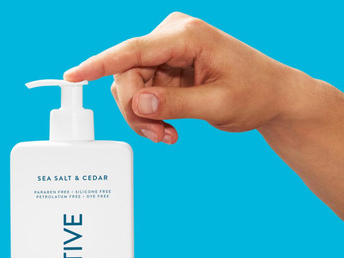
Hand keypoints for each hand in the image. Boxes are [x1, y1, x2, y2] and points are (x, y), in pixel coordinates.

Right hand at [64, 12, 300, 143]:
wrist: (271, 96)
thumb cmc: (254, 93)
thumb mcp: (216, 104)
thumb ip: (175, 104)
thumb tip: (136, 103)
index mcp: (186, 36)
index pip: (133, 50)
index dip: (99, 65)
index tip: (72, 76)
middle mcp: (172, 38)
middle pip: (127, 74)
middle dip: (135, 110)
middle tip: (156, 135)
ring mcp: (169, 53)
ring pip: (132, 87)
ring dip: (143, 116)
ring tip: (166, 134)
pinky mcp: (169, 69)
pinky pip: (145, 93)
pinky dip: (151, 115)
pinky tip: (168, 129)